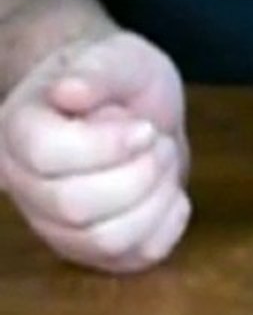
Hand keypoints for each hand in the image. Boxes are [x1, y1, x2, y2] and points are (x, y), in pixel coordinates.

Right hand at [0, 31, 190, 272]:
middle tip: (158, 140)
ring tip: (162, 162)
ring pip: (105, 240)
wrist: (134, 107)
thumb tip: (68, 92)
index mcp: (18, 132)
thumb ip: (98, 70)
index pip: (48, 156)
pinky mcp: (95, 249)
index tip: (145, 127)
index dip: (109, 145)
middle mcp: (25, 185)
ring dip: (155, 198)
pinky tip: (171, 194)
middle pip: (75, 206)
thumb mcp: (120, 56)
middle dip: (139, 171)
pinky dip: (167, 225)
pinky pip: (134, 258)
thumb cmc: (121, 79)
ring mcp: (56, 224)